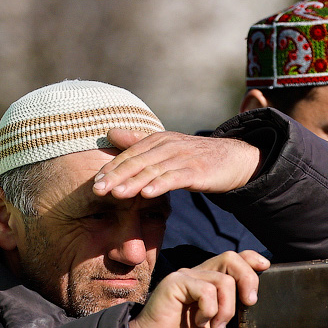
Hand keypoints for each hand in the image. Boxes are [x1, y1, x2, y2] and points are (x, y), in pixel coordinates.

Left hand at [92, 129, 262, 198]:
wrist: (234, 157)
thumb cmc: (196, 155)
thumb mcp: (165, 147)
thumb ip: (138, 141)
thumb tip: (110, 132)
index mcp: (158, 140)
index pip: (129, 155)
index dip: (111, 169)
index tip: (94, 183)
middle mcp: (168, 146)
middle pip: (137, 162)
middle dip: (115, 177)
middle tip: (97, 190)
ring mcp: (183, 158)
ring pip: (153, 171)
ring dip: (134, 182)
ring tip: (116, 194)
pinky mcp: (197, 171)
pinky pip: (176, 178)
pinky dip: (161, 185)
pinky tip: (148, 194)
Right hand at [129, 250, 276, 327]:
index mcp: (211, 283)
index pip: (235, 259)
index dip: (251, 259)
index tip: (265, 267)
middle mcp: (200, 275)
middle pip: (232, 258)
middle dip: (248, 279)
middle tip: (250, 304)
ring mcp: (187, 277)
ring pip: (223, 280)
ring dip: (227, 308)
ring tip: (215, 327)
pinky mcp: (176, 283)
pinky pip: (205, 289)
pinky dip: (209, 309)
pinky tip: (200, 322)